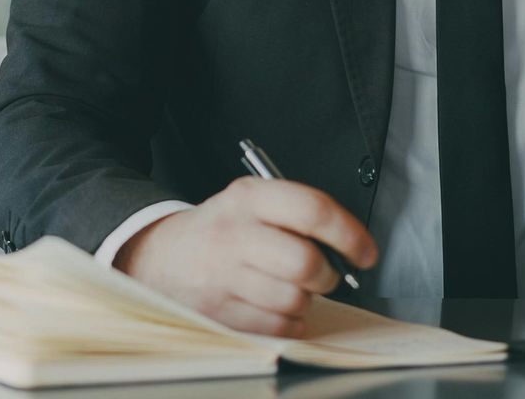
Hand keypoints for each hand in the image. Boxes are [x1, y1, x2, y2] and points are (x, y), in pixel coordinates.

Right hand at [113, 176, 378, 337]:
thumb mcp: (251, 203)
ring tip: (290, 288)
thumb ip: (298, 215)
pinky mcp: (219, 312)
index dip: (350, 234)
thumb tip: (351, 246)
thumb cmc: (220, 231)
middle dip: (327, 275)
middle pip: (306, 262)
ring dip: (305, 300)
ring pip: (294, 299)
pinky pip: (277, 326)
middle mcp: (234, 234)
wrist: (159, 257)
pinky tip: (275, 307)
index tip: (365, 252)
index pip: (313, 210)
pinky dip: (289, 322)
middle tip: (324, 274)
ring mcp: (223, 276)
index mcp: (249, 198)